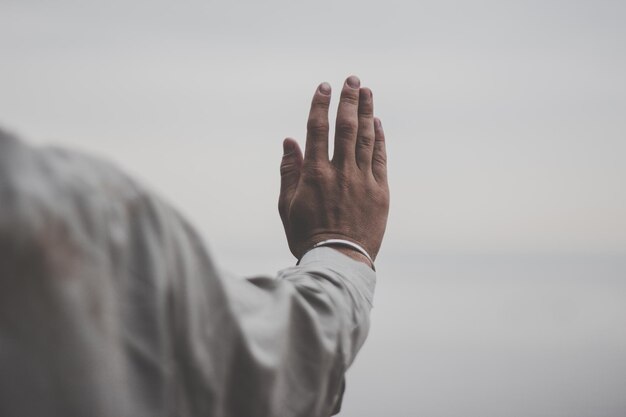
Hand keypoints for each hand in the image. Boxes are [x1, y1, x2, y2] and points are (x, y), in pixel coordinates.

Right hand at [278, 75, 388, 262]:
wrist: (338, 261)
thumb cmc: (307, 235)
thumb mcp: (287, 205)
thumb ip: (289, 170)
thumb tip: (289, 140)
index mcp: (315, 174)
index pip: (318, 129)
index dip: (320, 105)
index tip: (324, 87)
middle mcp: (340, 172)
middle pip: (346, 127)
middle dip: (349, 100)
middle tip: (352, 79)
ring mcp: (362, 181)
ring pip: (365, 138)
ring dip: (367, 112)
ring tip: (367, 92)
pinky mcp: (380, 192)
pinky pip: (380, 158)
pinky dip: (379, 139)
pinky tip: (378, 124)